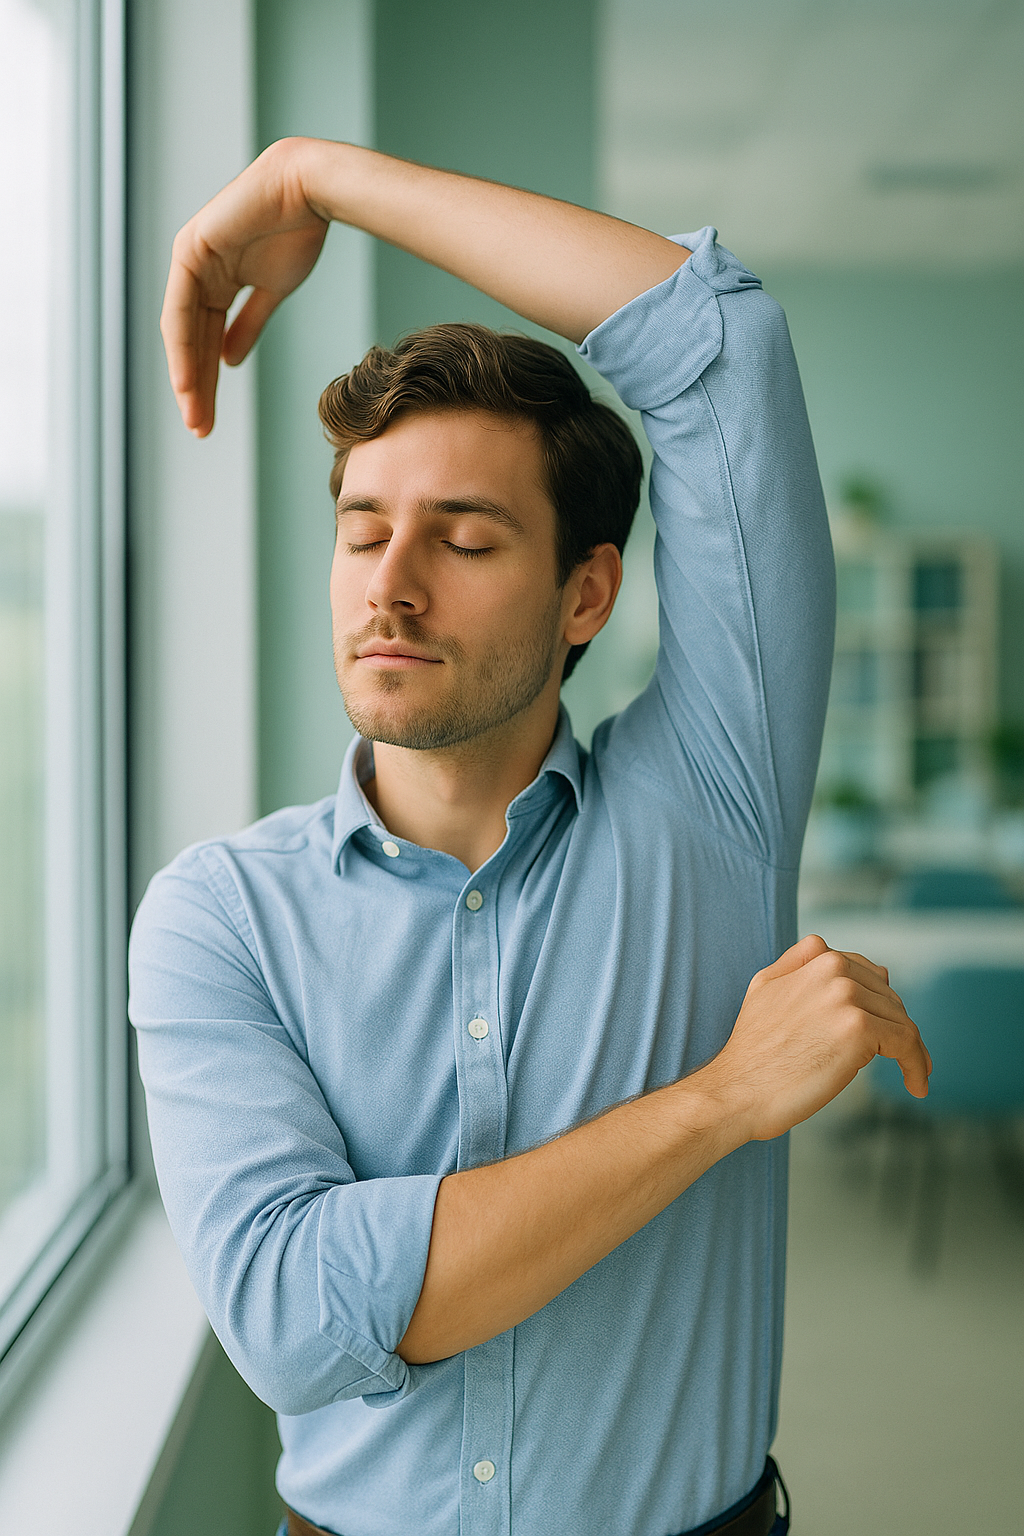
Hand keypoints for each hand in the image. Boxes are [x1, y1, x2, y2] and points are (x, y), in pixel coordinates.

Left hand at [160, 139, 327, 436]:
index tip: (210, 418)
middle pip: (191, 340)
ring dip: (187, 374)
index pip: (205, 338)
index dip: (208, 380)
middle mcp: (197, 272)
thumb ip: (247, 324)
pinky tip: (186, 378)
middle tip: (199, 427)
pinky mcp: (191, 250)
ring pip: (182, 330)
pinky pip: (182, 307)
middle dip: (196, 386)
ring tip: (193, 412)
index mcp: (216, 280)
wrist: (309, 190)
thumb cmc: (298, 232)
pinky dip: (183, 345)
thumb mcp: (271, 292)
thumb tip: (229, 359)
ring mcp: (191, 260)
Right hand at [702, 934, 930, 1141]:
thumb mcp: (765, 986)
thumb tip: (848, 959)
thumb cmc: (753, 1051)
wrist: (737, 1089)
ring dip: (914, 1051)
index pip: (869, 975)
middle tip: (906, 1061)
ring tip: (916, 1076)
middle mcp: (834, 969)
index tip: (886, 1031)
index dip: (880, 1005)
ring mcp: (846, 997)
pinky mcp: (859, 1029)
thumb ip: (801, 963)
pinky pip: (906, 1043)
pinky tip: (916, 1085)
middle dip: (898, 1029)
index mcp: (816, 957)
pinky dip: (917, 1065)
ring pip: (901, 1021)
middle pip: (889, 999)